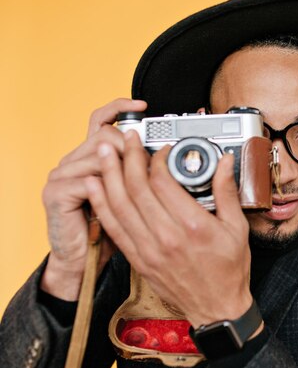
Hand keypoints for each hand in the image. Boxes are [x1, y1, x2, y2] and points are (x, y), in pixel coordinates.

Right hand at [40, 98, 146, 300]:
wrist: (83, 262)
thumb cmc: (111, 231)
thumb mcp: (132, 197)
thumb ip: (143, 174)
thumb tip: (169, 154)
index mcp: (90, 157)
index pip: (101, 119)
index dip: (119, 108)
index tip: (143, 105)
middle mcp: (73, 160)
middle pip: (106, 134)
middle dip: (134, 145)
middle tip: (155, 161)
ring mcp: (61, 175)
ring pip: (101, 154)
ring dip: (127, 166)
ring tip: (145, 181)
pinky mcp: (57, 193)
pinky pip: (90, 179)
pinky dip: (112, 186)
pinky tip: (124, 195)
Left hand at [85, 130, 253, 326]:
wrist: (216, 308)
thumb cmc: (229, 270)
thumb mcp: (236, 229)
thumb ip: (226, 192)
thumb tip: (224, 163)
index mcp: (192, 227)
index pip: (163, 182)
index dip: (157, 159)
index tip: (160, 148)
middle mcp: (166, 237)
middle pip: (136, 189)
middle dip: (127, 158)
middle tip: (124, 138)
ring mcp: (148, 250)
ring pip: (119, 206)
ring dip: (108, 175)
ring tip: (103, 152)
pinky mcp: (139, 259)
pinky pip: (114, 228)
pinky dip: (101, 205)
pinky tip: (95, 186)